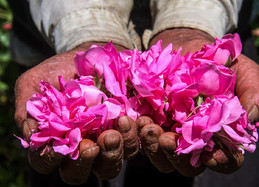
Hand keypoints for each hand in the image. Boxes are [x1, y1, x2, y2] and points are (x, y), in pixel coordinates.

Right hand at [14, 42, 138, 183]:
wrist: (90, 56)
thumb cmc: (60, 71)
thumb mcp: (36, 82)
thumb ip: (29, 108)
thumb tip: (31, 136)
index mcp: (53, 140)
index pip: (47, 162)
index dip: (51, 159)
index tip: (60, 147)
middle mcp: (78, 147)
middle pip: (78, 173)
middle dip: (84, 162)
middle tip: (91, 145)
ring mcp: (102, 142)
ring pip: (108, 165)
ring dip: (113, 151)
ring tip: (118, 126)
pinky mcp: (124, 133)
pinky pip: (131, 145)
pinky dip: (133, 136)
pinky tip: (131, 119)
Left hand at [137, 28, 258, 174]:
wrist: (187, 47)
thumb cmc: (217, 61)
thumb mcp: (242, 70)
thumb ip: (252, 92)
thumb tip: (251, 117)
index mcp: (221, 133)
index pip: (225, 159)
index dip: (221, 162)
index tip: (210, 155)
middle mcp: (196, 139)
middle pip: (189, 165)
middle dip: (179, 158)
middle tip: (168, 139)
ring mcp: (172, 133)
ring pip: (163, 157)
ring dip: (155, 147)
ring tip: (149, 126)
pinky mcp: (153, 123)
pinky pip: (144, 139)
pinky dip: (139, 134)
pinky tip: (139, 119)